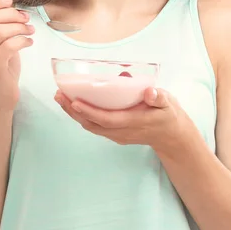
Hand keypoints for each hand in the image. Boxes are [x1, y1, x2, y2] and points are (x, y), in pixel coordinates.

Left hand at [54, 87, 186, 150]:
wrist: (171, 136)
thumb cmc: (168, 115)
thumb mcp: (168, 104)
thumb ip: (159, 98)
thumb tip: (150, 92)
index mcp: (134, 122)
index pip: (107, 119)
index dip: (89, 111)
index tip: (75, 101)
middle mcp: (122, 131)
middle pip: (92, 124)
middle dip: (73, 111)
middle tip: (59, 95)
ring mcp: (117, 135)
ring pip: (90, 126)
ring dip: (74, 114)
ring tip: (61, 98)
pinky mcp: (115, 134)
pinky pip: (94, 126)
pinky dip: (81, 116)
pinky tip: (73, 105)